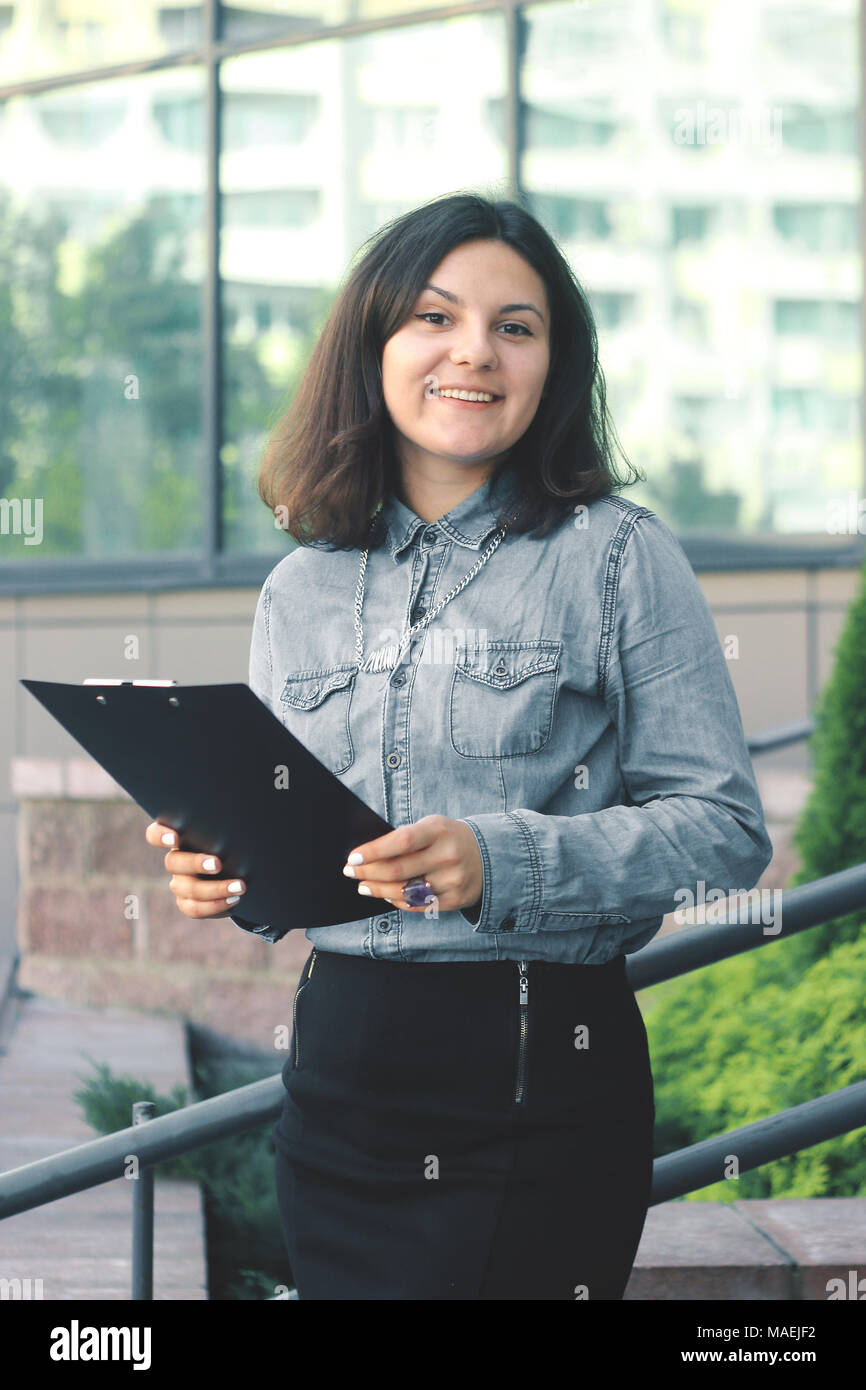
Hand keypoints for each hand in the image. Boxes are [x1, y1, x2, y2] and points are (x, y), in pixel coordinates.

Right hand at [144, 821, 246, 918]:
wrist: (240, 870)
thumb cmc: (234, 843)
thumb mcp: (228, 832)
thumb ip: (224, 826)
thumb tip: (239, 816)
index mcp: (181, 837)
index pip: (155, 834)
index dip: (160, 836)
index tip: (175, 839)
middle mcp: (176, 860)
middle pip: (173, 862)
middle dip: (196, 863)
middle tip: (219, 864)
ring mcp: (179, 883)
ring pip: (188, 889)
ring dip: (216, 889)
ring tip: (240, 887)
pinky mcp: (187, 903)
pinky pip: (194, 908)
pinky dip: (216, 906)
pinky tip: (234, 900)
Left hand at [341, 815, 482, 912]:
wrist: (489, 855)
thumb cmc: (448, 838)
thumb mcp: (431, 827)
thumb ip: (405, 838)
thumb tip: (368, 856)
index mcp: (439, 831)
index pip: (401, 841)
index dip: (374, 851)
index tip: (353, 858)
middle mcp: (448, 856)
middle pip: (399, 870)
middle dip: (368, 872)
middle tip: (350, 872)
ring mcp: (453, 880)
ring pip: (405, 892)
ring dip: (378, 890)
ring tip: (363, 886)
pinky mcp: (456, 899)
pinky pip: (418, 905)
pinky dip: (398, 901)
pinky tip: (386, 895)